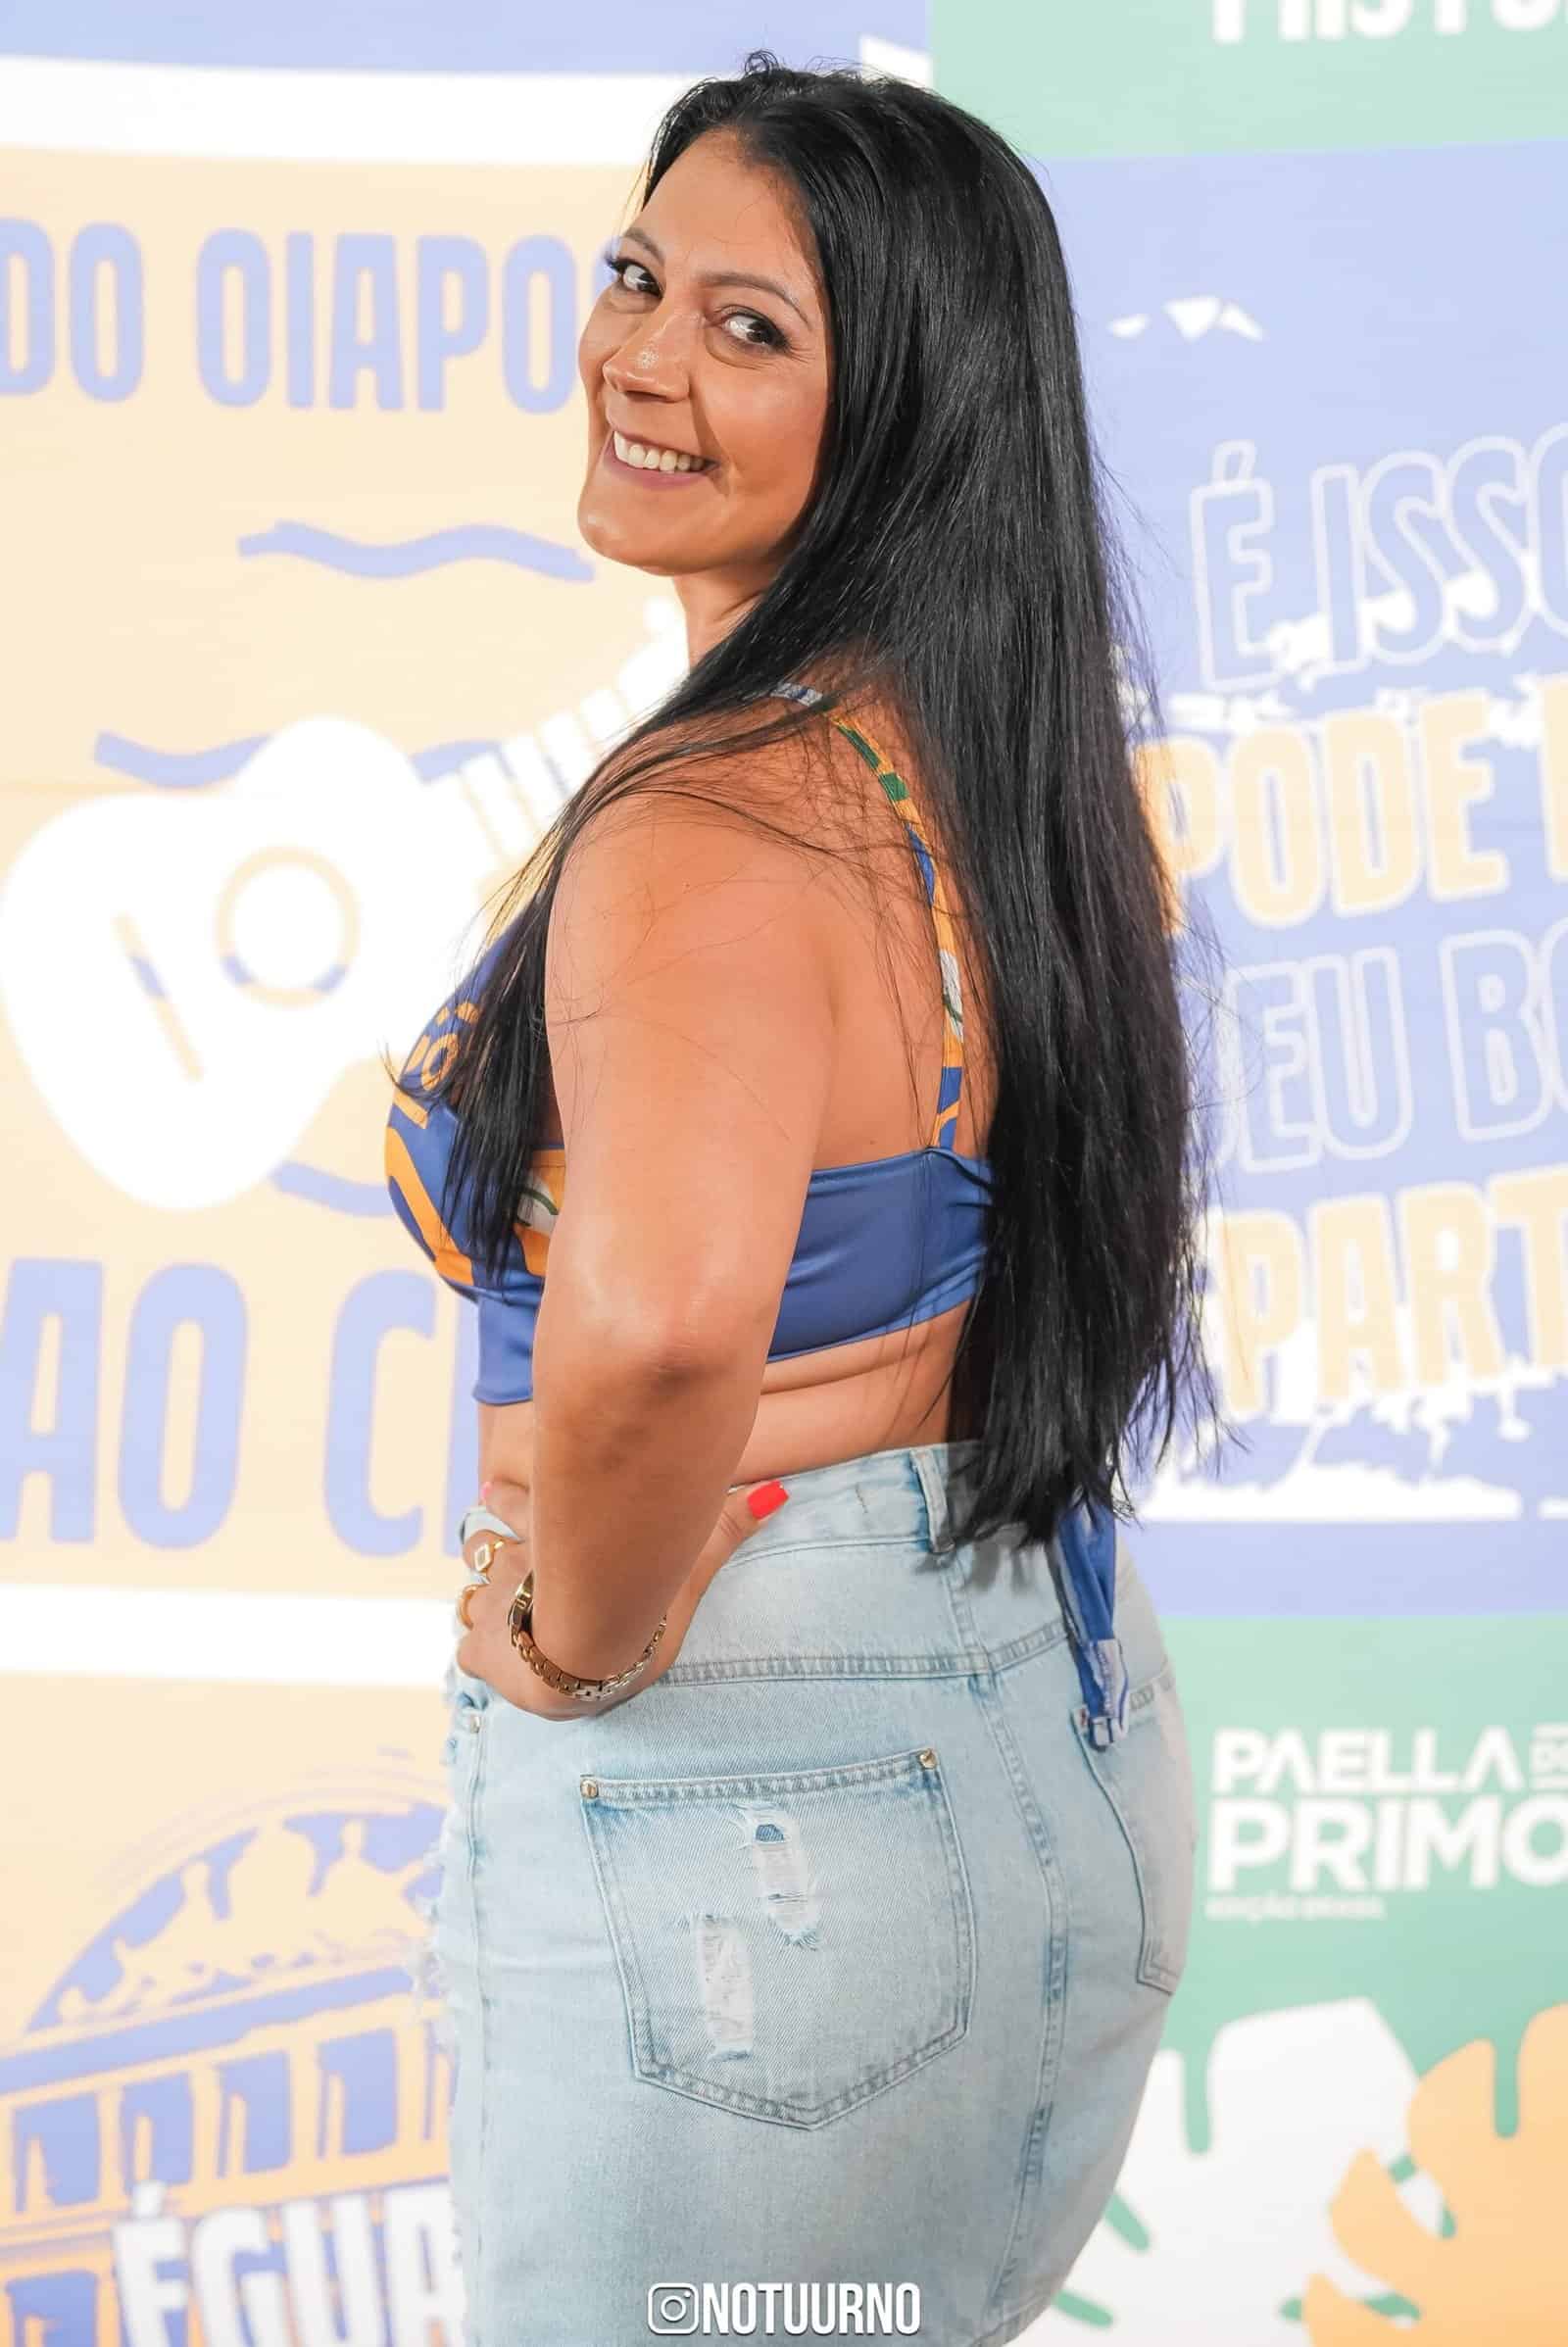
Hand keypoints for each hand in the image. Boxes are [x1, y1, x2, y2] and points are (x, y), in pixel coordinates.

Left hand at [453, 1473, 789, 1717]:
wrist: (588, 1647)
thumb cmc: (638, 1595)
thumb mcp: (686, 1557)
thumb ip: (729, 1526)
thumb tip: (781, 1493)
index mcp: (554, 1535)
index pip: (517, 1500)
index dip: (506, 1494)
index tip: (494, 1485)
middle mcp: (517, 1564)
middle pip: (485, 1540)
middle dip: (486, 1537)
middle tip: (484, 1530)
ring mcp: (495, 1607)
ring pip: (469, 1587)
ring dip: (476, 1587)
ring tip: (479, 1590)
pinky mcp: (483, 1654)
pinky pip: (467, 1651)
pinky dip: (476, 1650)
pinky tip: (481, 1657)